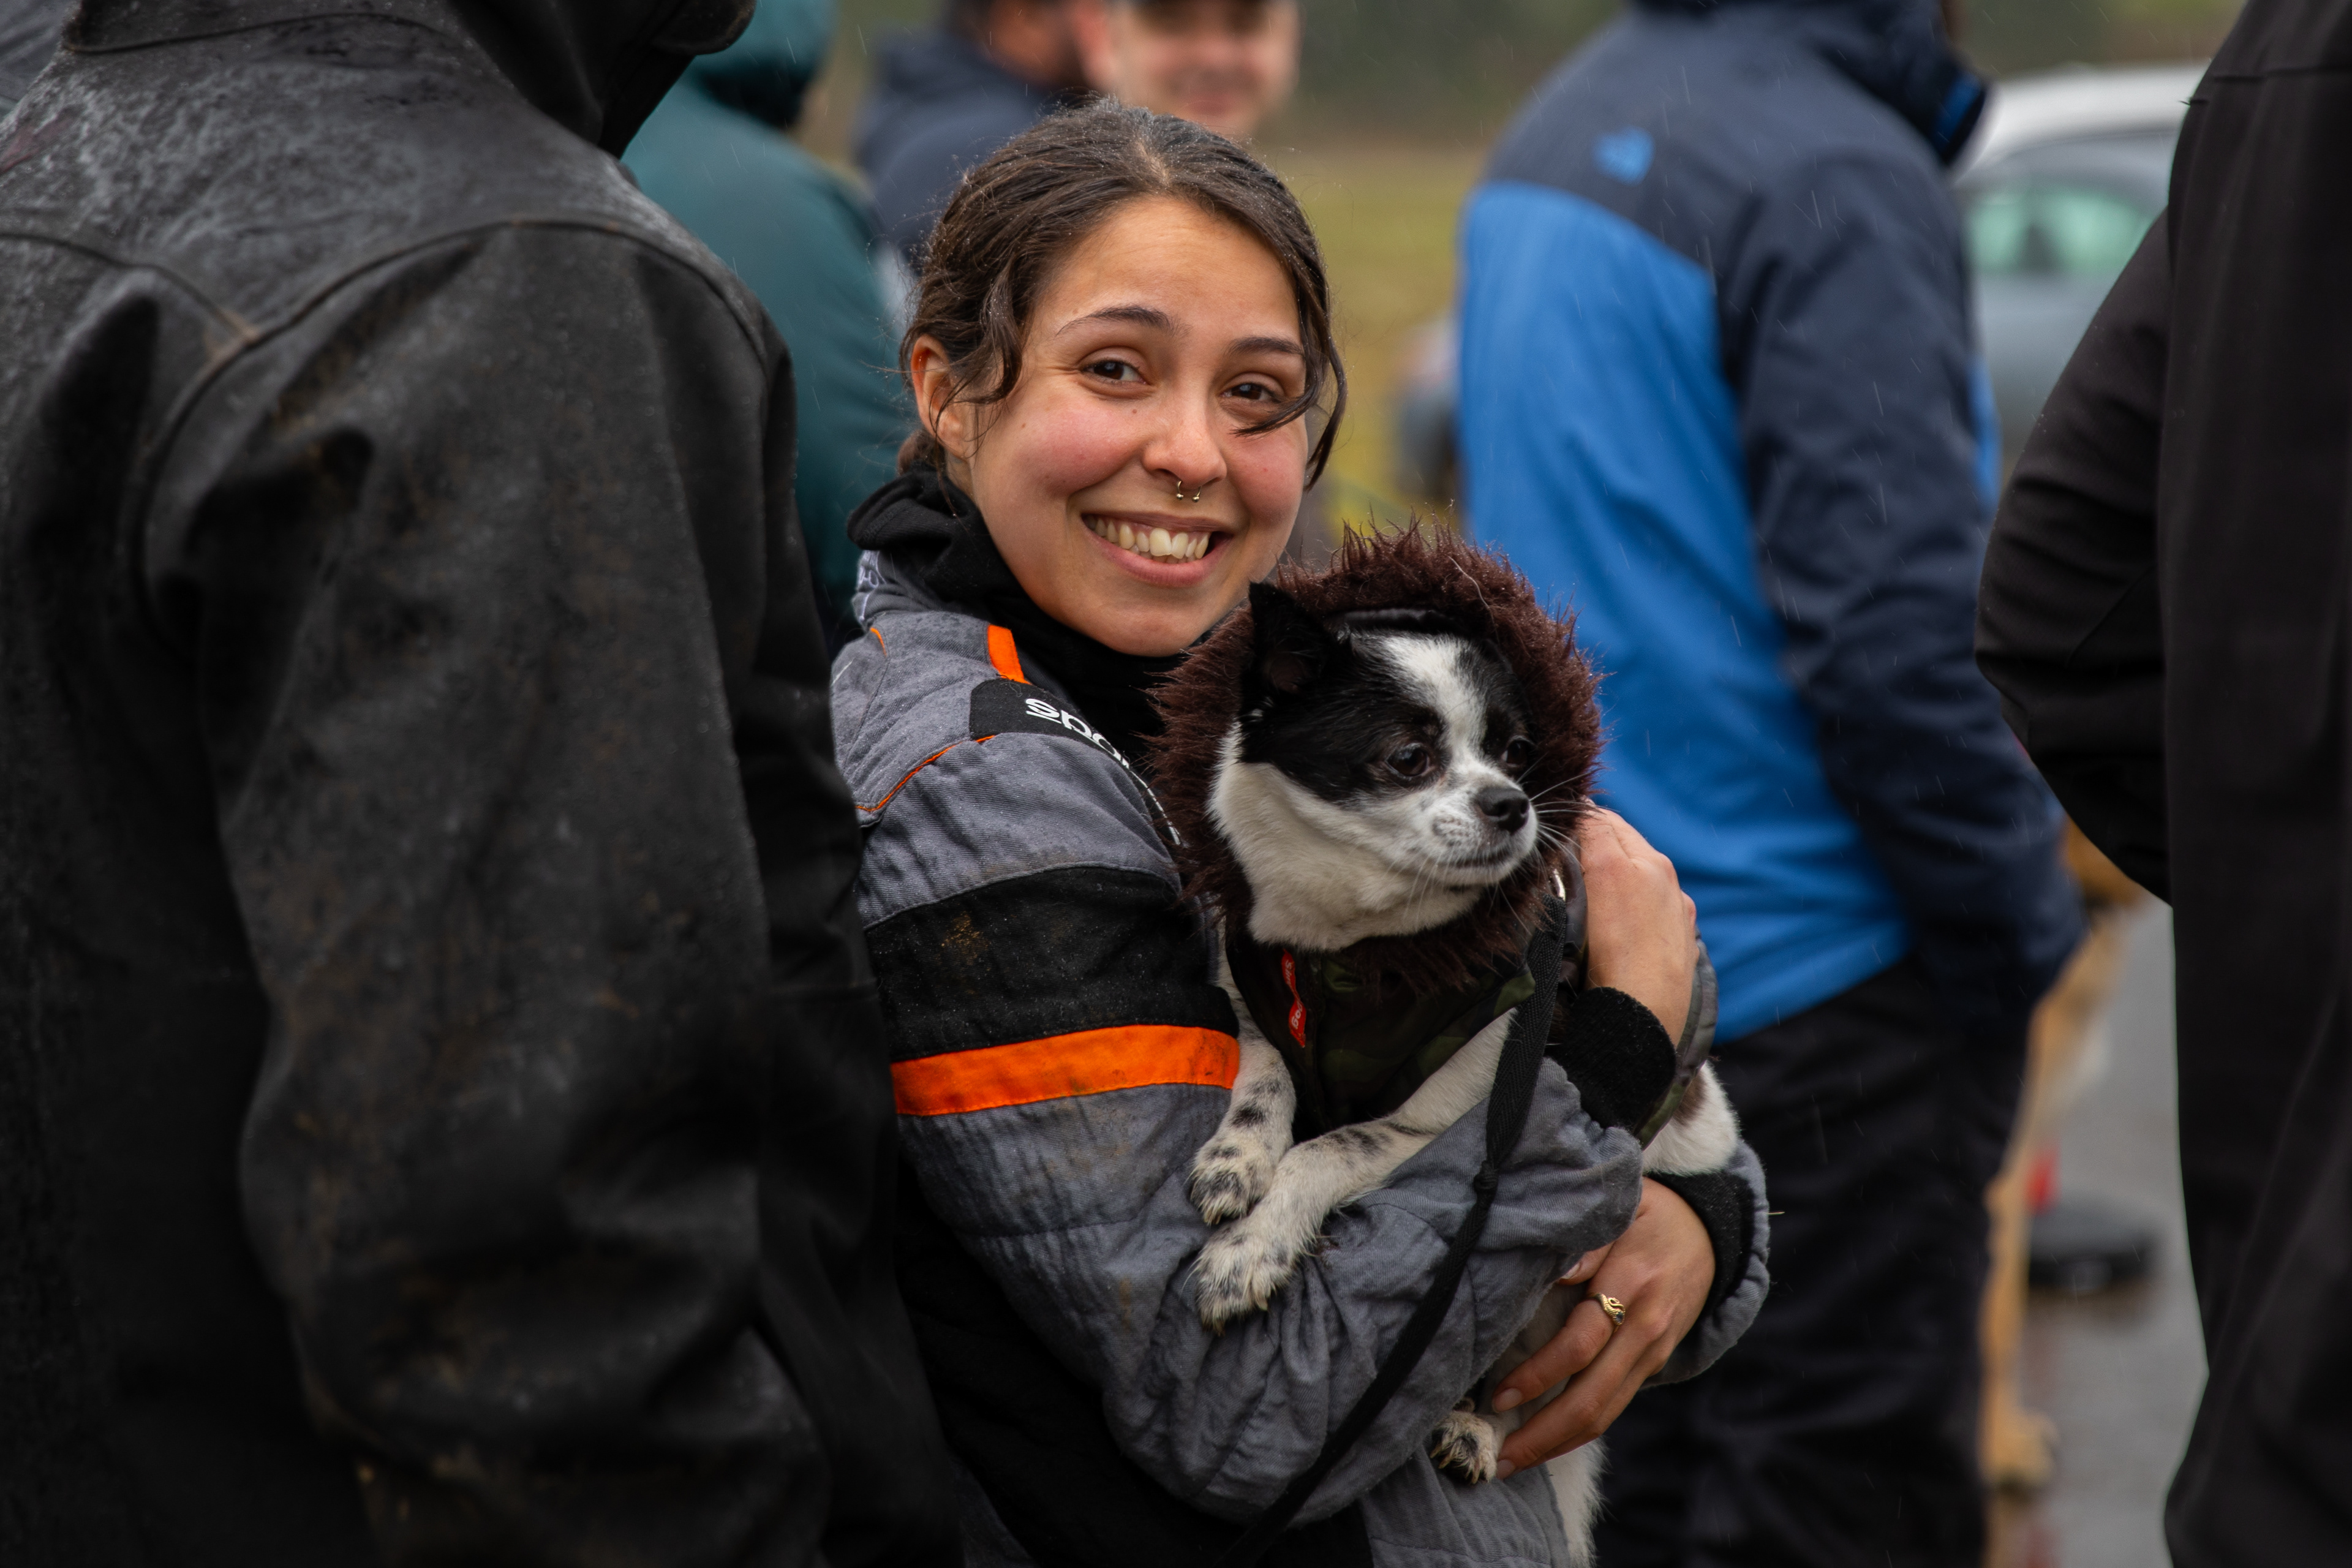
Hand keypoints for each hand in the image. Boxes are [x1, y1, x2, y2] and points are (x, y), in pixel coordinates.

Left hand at [1490, 1178, 1714, 1474]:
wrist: (1710, 1231)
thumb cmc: (1649, 1213)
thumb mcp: (1622, 1207)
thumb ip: (1587, 1240)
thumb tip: (1556, 1270)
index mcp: (1630, 1284)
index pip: (1580, 1343)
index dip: (1538, 1373)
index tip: (1497, 1392)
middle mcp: (1644, 1328)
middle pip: (1594, 1395)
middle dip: (1544, 1431)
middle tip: (1500, 1454)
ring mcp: (1652, 1352)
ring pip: (1607, 1412)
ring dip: (1559, 1442)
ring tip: (1515, 1461)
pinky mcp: (1653, 1363)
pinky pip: (1615, 1405)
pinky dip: (1581, 1429)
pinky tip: (1549, 1442)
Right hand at [1577, 807, 1697, 1040]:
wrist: (1645, 1017)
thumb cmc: (1606, 963)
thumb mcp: (1583, 898)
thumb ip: (1581, 853)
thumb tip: (1574, 829)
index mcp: (1633, 862)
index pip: (1596, 819)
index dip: (1573, 817)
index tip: (1555, 822)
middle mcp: (1660, 873)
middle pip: (1622, 834)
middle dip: (1596, 833)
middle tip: (1568, 843)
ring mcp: (1677, 901)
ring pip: (1642, 863)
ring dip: (1619, 861)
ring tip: (1593, 879)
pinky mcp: (1686, 926)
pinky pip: (1660, 894)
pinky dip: (1639, 890)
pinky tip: (1622, 913)